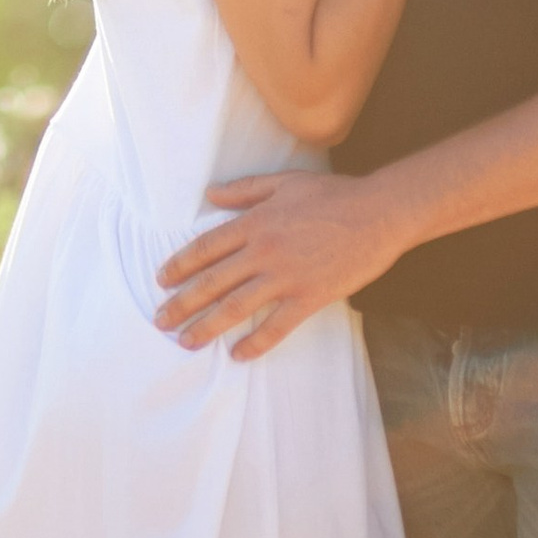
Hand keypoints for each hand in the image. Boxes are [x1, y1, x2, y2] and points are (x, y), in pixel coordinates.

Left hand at [155, 169, 401, 356]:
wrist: (378, 213)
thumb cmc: (331, 194)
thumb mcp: (283, 182)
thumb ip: (244, 190)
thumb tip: (209, 195)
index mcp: (255, 222)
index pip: (206, 247)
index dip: (180, 265)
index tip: (161, 280)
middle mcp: (264, 251)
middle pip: (213, 282)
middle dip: (182, 303)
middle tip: (159, 321)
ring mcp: (286, 277)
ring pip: (237, 307)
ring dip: (207, 327)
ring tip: (186, 342)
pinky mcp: (310, 297)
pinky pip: (277, 326)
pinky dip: (256, 343)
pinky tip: (238, 355)